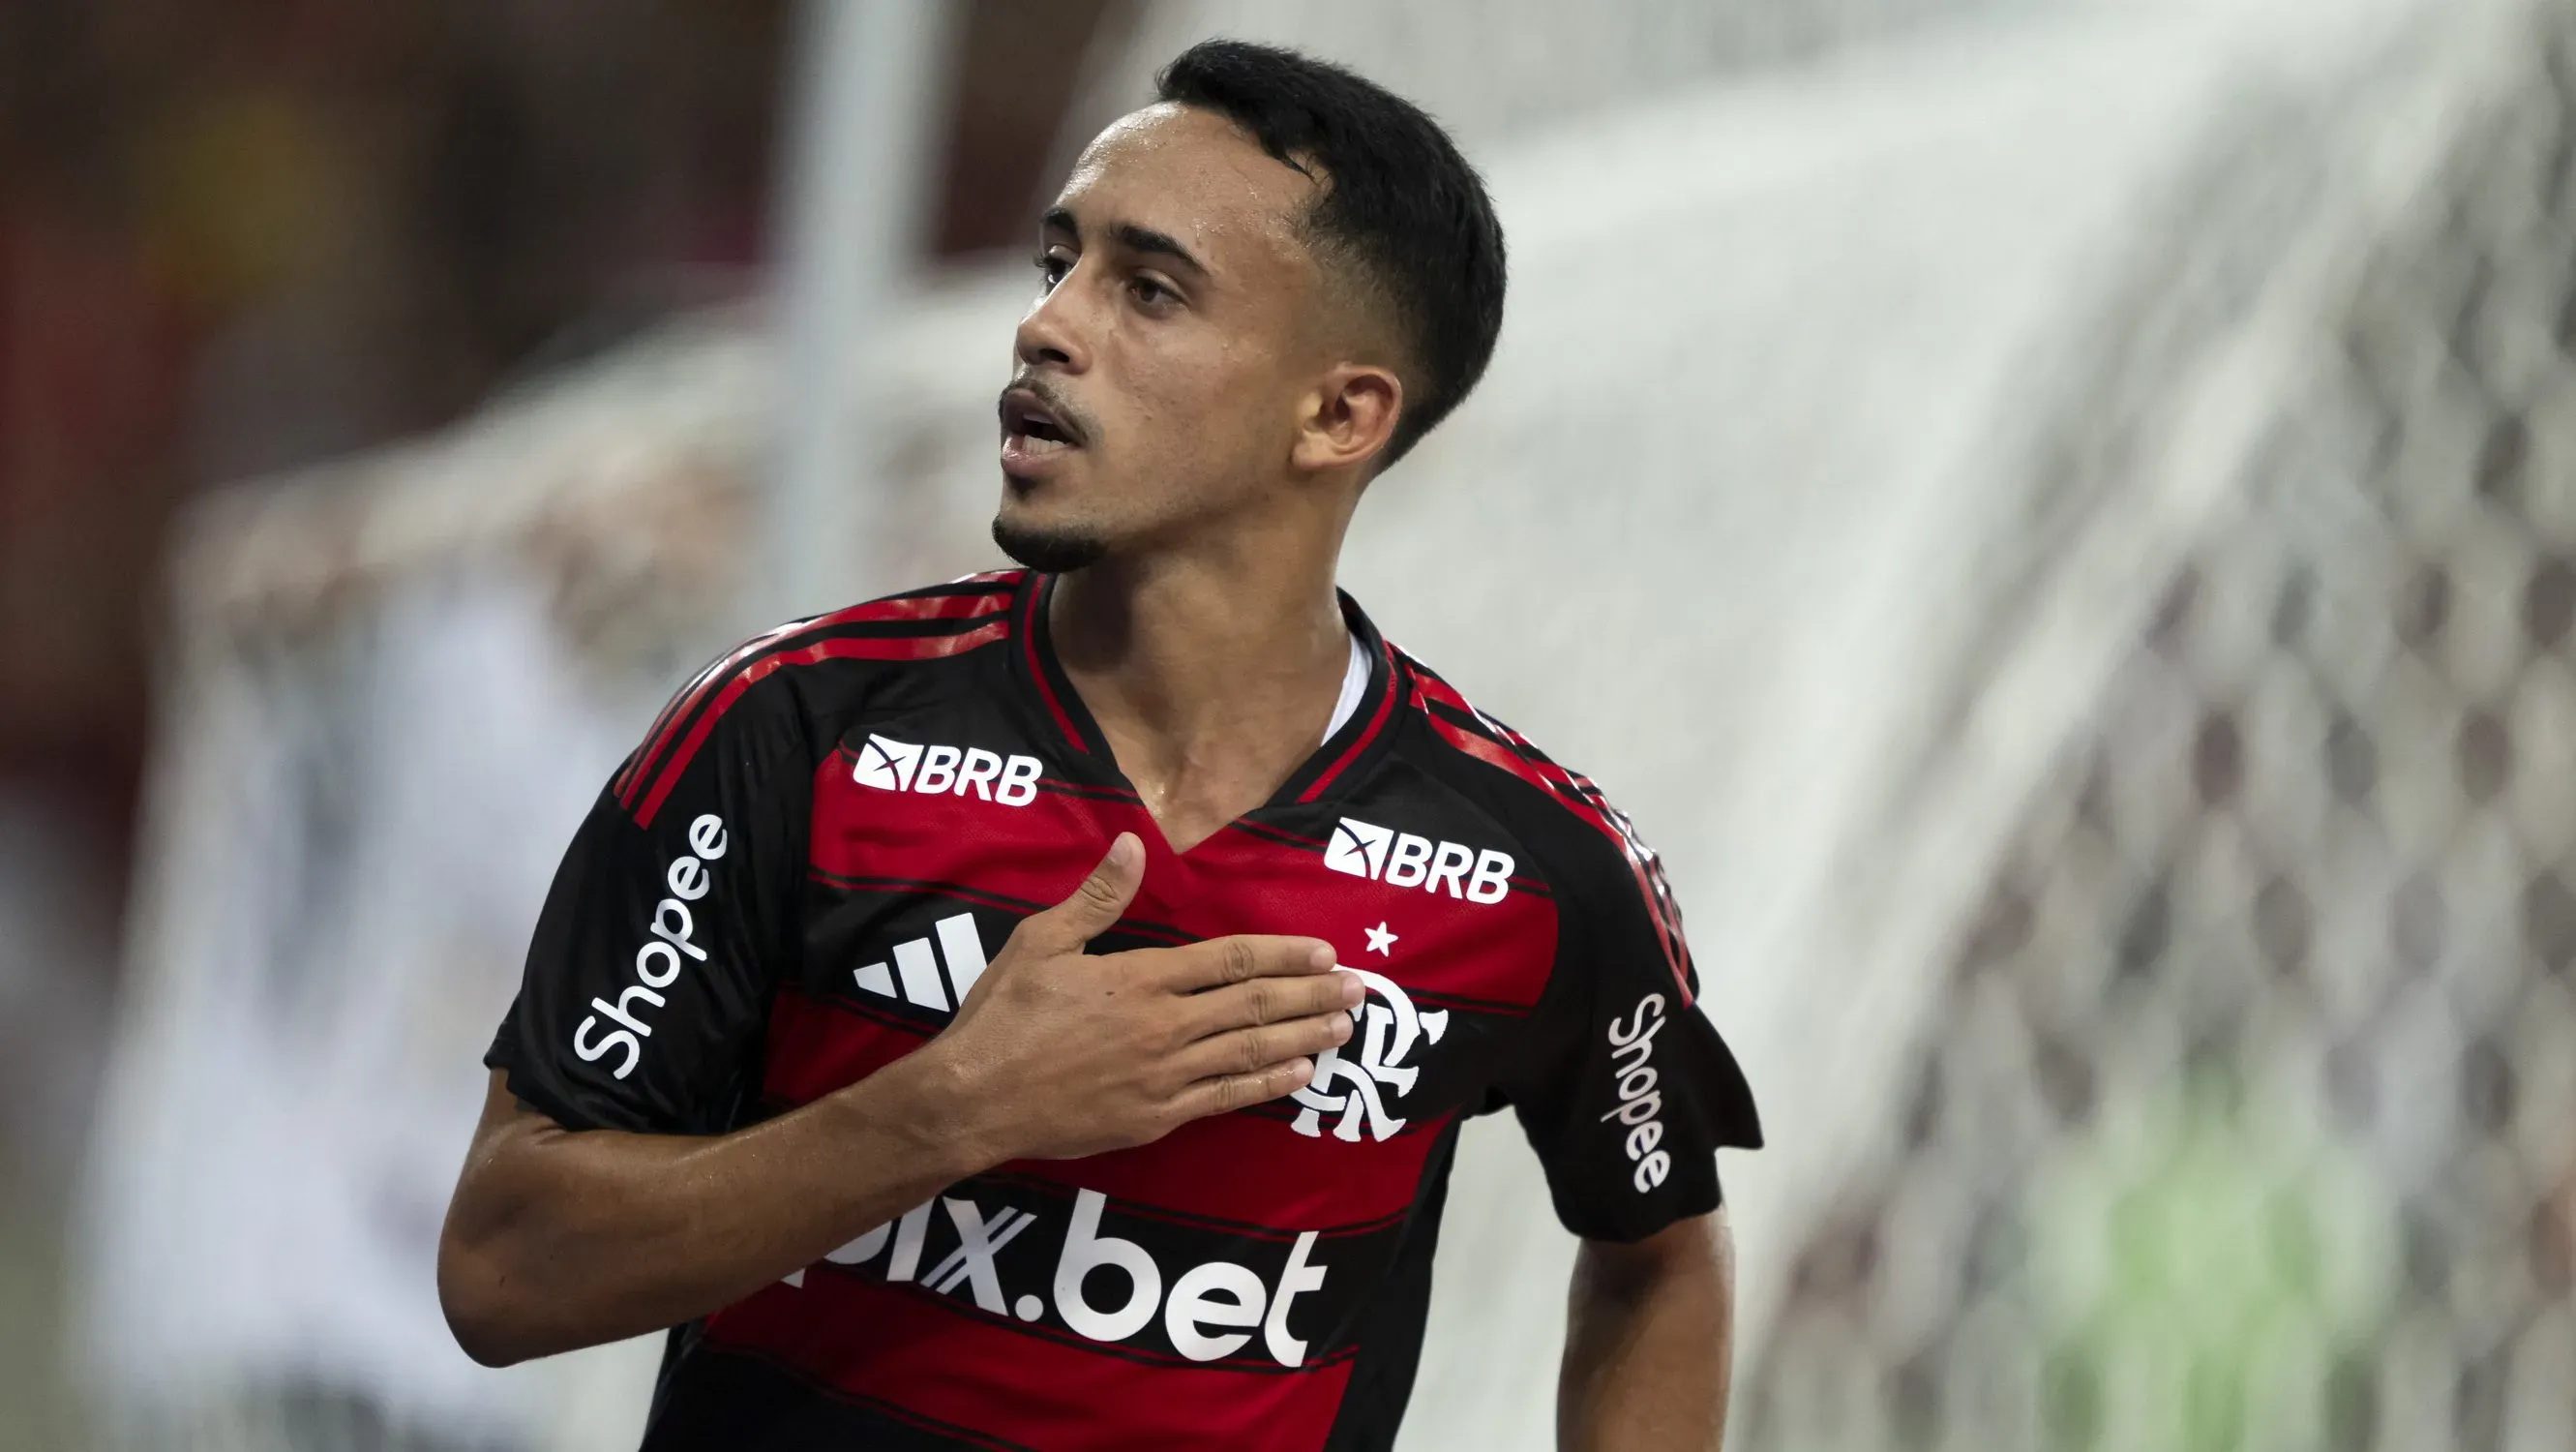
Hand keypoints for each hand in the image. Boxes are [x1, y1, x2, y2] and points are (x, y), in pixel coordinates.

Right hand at [922, 832, 1360, 1160]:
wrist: (975, 1100)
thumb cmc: (1004, 1017)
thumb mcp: (1041, 942)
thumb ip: (1096, 897)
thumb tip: (1133, 843)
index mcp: (1141, 978)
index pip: (1230, 960)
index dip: (1282, 955)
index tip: (1323, 951)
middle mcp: (1165, 1026)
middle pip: (1254, 1005)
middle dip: (1312, 995)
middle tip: (1361, 988)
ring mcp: (1166, 1077)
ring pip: (1251, 1051)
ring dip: (1304, 1037)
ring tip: (1344, 1027)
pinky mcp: (1157, 1117)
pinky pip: (1226, 1097)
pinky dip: (1268, 1084)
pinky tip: (1299, 1075)